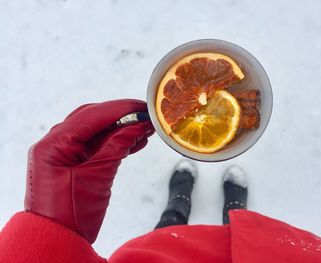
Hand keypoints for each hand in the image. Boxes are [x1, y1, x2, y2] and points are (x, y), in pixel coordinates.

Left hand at [24, 99, 153, 242]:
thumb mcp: (98, 175)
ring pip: (96, 131)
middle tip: (146, 116)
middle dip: (121, 116)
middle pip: (93, 119)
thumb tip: (139, 126)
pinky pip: (96, 145)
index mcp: (55, 143)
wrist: (58, 239)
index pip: (92, 115)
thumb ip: (118, 145)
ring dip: (120, 129)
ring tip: (144, 130)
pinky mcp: (72, 162)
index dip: (121, 109)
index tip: (143, 107)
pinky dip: (115, 142)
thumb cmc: (70, 213)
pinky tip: (134, 142)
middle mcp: (55, 142)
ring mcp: (63, 152)